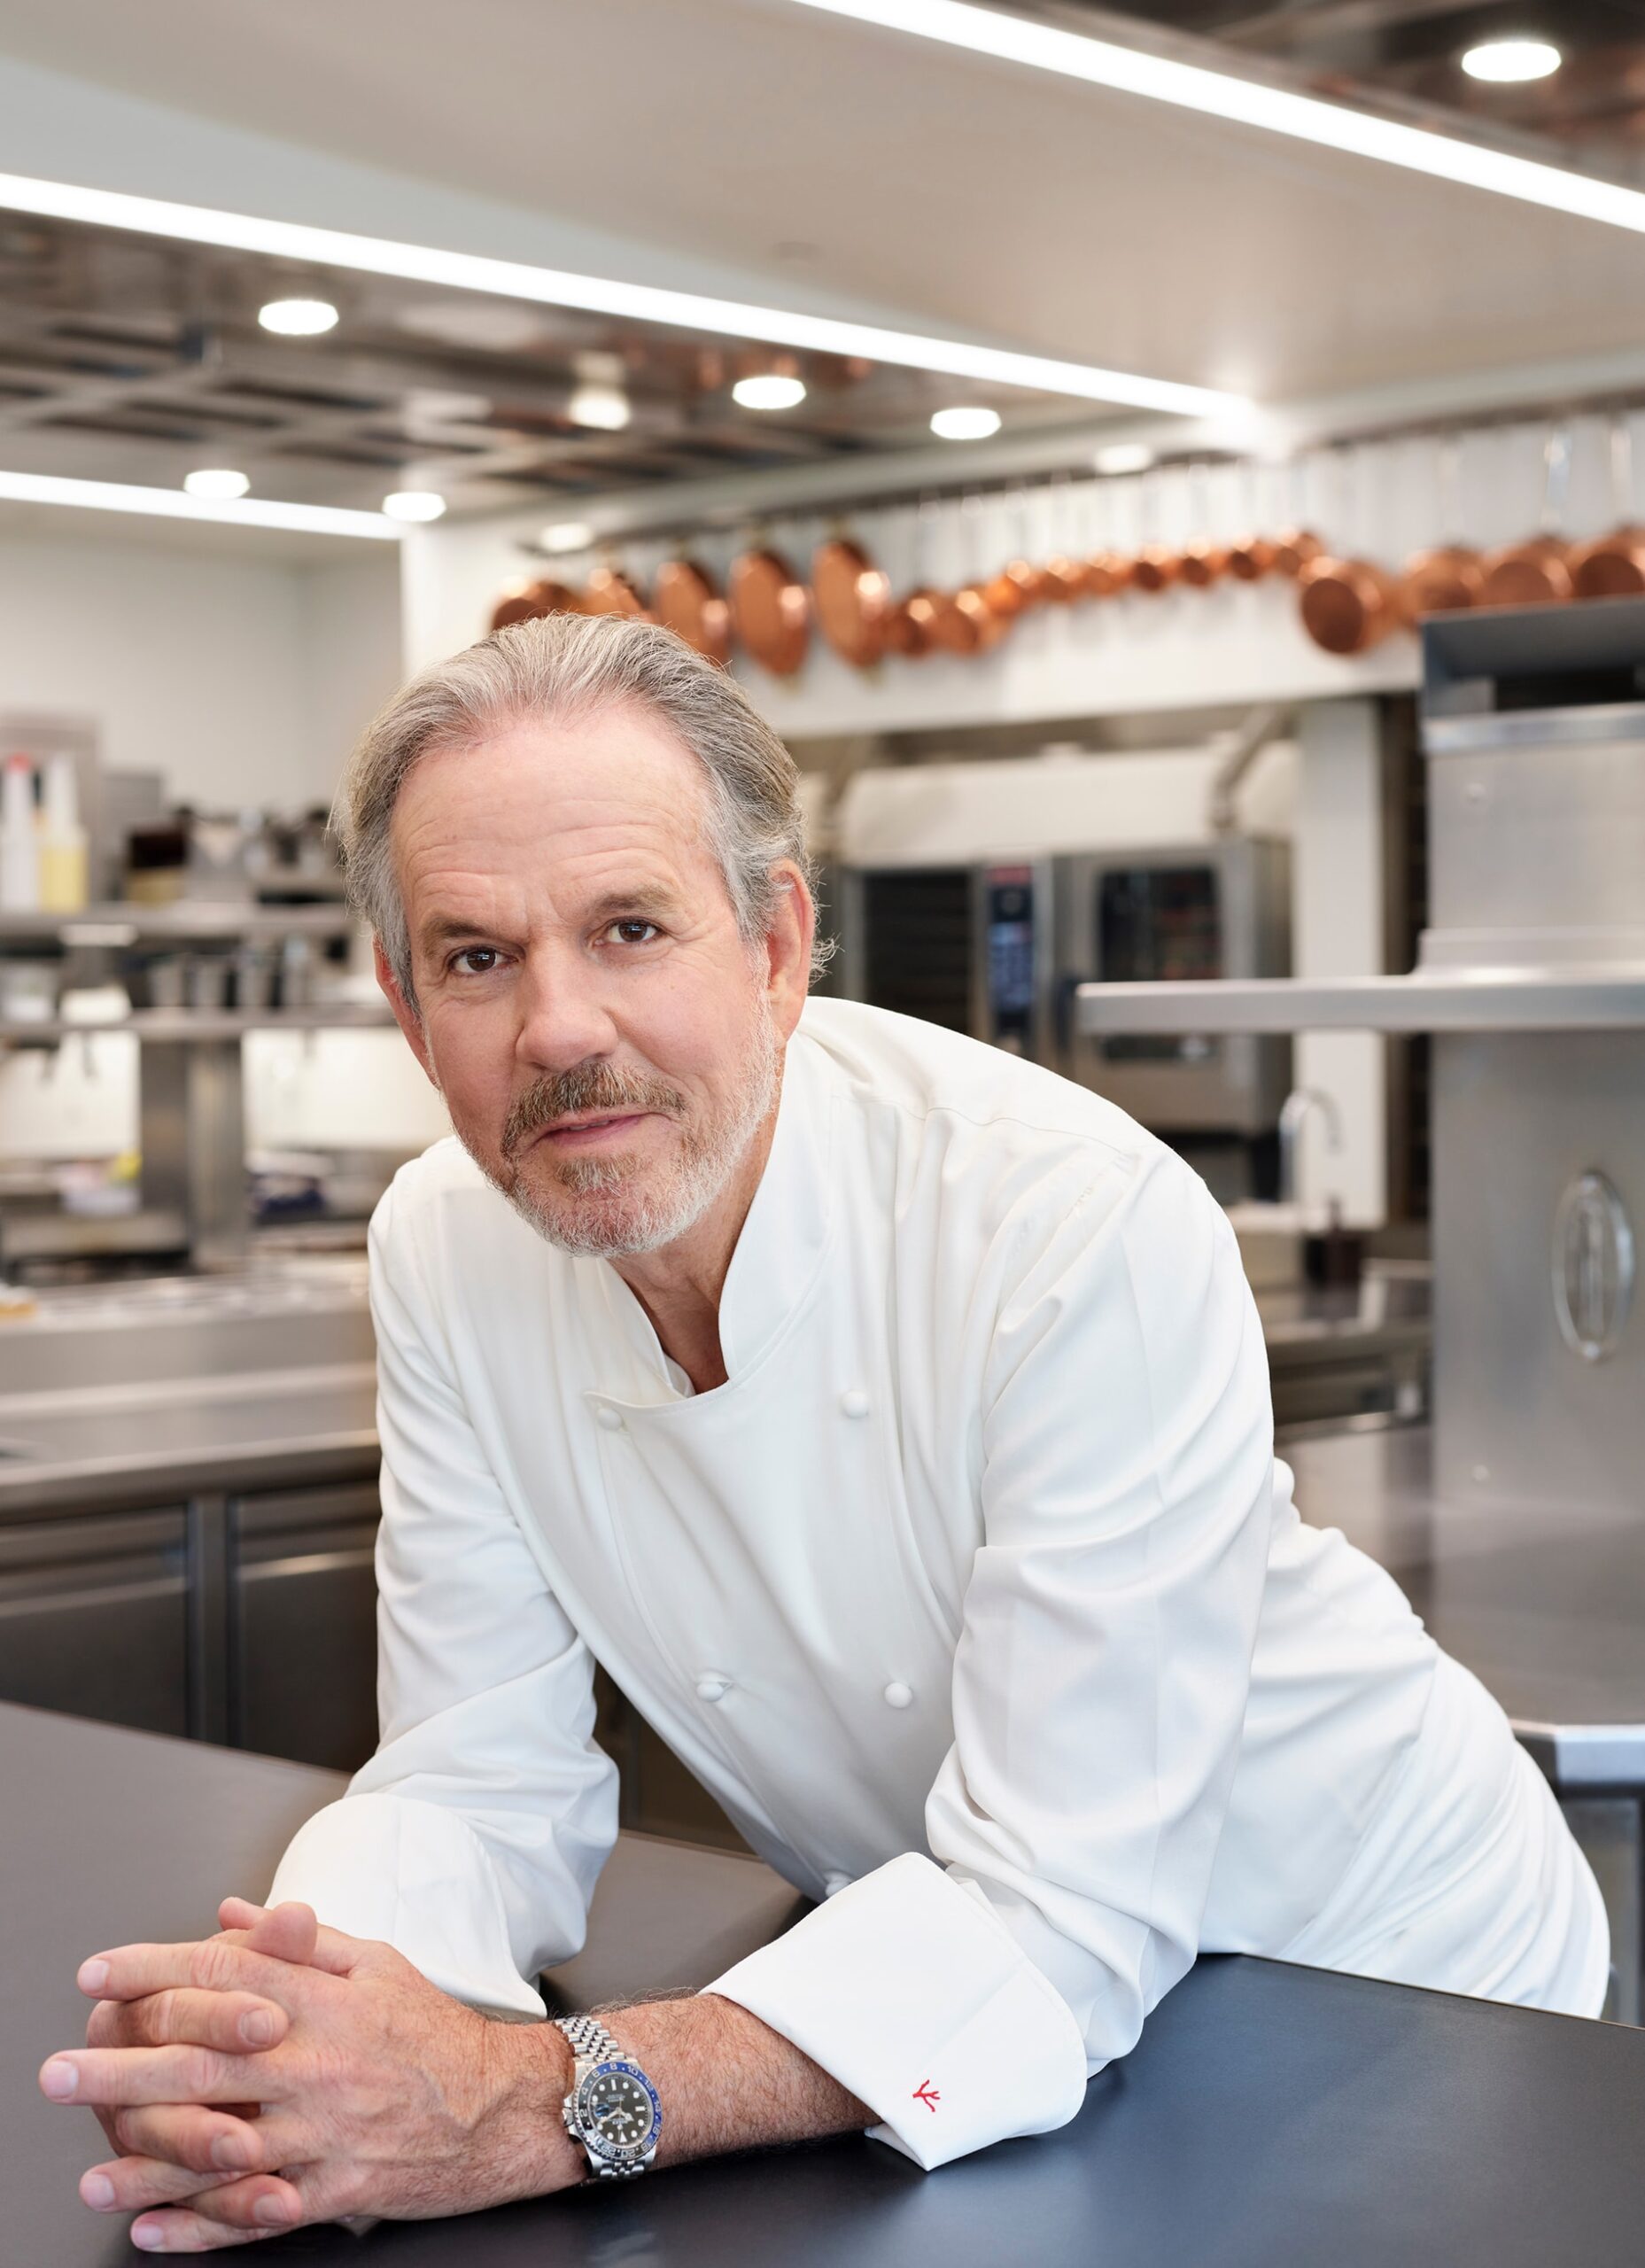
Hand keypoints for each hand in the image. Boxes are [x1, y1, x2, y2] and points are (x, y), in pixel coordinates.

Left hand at [41, 1897, 577, 2250]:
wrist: (501, 2107)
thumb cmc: (434, 2031)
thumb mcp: (376, 1962)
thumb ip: (299, 1943)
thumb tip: (231, 1916)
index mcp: (323, 2000)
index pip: (223, 1974)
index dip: (154, 1970)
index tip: (98, 1974)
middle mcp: (316, 2063)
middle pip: (202, 2062)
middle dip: (120, 2068)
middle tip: (60, 2074)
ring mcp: (322, 2133)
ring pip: (218, 2151)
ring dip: (145, 2166)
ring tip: (92, 2175)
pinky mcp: (333, 2190)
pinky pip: (254, 2215)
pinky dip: (199, 2228)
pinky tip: (152, 2229)